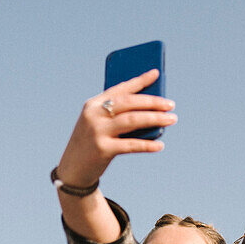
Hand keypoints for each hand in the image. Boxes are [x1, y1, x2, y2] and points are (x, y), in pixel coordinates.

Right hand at [54, 70, 176, 188]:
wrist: (73, 170)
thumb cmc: (92, 144)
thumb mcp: (99, 124)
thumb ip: (118, 116)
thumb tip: (151, 111)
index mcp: (93, 104)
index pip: (120, 88)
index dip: (139, 80)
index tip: (156, 73)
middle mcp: (94, 115)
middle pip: (128, 103)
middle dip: (152, 102)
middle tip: (170, 104)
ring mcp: (97, 131)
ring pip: (132, 120)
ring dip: (155, 118)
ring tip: (172, 119)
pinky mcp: (102, 149)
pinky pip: (130, 145)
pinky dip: (147, 145)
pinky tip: (160, 145)